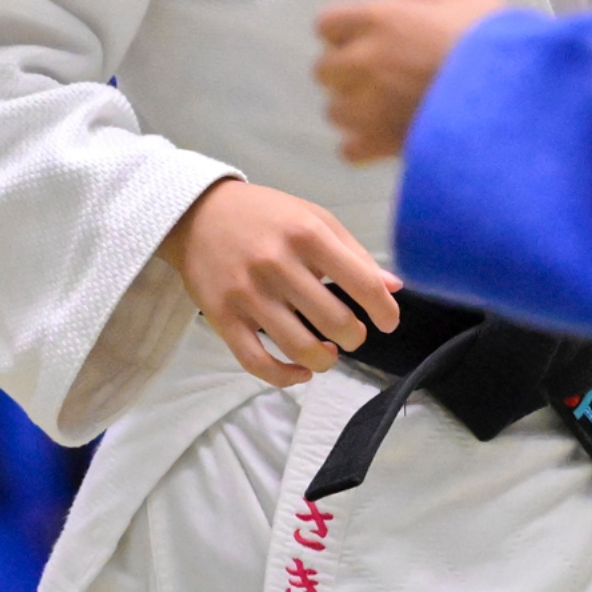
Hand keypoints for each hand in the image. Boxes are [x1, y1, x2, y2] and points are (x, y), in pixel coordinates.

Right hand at [160, 180, 402, 387]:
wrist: (198, 213)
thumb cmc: (266, 216)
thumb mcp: (314, 218)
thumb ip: (354, 254)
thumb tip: (394, 288)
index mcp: (307, 234)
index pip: (361, 283)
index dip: (384, 310)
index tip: (388, 321)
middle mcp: (278, 264)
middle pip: (335, 321)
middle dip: (354, 337)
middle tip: (352, 335)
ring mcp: (248, 293)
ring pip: (299, 348)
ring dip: (325, 360)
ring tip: (329, 353)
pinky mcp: (222, 317)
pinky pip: (256, 362)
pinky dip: (284, 377)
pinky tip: (300, 373)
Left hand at [314, 0, 508, 162]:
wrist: (514, 97)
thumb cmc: (495, 39)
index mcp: (380, 18)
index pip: (327, 23)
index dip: (346, 30)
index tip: (365, 36)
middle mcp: (364, 60)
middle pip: (323, 69)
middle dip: (346, 70)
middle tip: (378, 72)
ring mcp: (368, 105)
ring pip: (334, 110)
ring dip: (354, 108)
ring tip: (386, 108)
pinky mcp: (380, 144)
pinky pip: (348, 148)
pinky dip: (363, 144)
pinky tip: (386, 136)